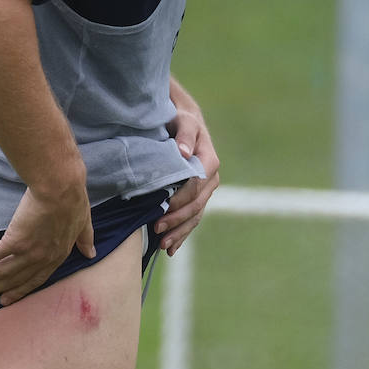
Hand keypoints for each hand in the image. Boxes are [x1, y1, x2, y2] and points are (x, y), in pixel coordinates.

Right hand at [0, 185, 94, 305]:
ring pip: (4, 270)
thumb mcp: (84, 223)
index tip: (8, 297)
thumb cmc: (73, 201)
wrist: (60, 188)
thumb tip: (91, 253)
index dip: (21, 289)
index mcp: (58, 255)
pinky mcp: (15, 240)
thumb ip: (85, 239)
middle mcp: (43, 259)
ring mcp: (29, 252)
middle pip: (17, 279)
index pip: (37, 279)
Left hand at [155, 82, 220, 254]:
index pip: (195, 187)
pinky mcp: (197, 196)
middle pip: (196, 205)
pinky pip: (193, 218)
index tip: (161, 212)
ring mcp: (205, 190)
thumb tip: (183, 152)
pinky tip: (172, 248)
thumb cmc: (181, 120)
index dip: (179, 202)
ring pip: (195, 215)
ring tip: (164, 246)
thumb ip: (184, 135)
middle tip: (158, 231)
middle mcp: (211, 178)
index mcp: (209, 162)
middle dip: (177, 221)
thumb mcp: (184, 121)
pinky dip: (183, 233)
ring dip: (180, 232)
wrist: (184, 122)